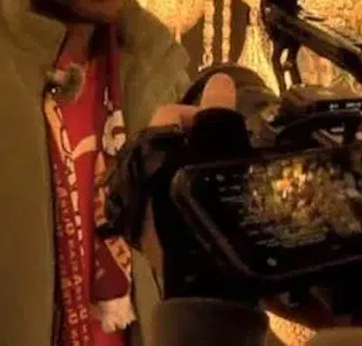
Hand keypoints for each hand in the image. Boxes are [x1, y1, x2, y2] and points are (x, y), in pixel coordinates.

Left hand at [139, 73, 236, 277]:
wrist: (204, 282)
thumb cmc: (211, 212)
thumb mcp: (220, 155)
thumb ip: (218, 116)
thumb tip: (220, 79)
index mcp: (147, 153)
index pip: (169, 115)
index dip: (200, 113)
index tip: (228, 127)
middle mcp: (133, 175)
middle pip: (167, 142)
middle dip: (196, 140)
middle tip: (228, 151)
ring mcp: (137, 204)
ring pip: (166, 168)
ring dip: (191, 165)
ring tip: (222, 174)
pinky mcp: (146, 229)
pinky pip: (165, 194)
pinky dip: (184, 189)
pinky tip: (208, 198)